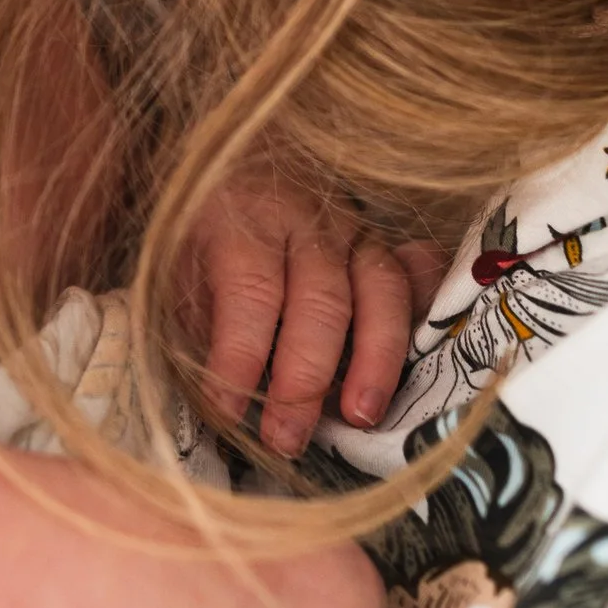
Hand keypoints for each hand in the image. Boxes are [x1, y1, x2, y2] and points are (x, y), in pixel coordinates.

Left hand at [196, 183, 451, 457]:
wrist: (237, 170)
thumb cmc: (205, 237)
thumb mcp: (179, 273)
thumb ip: (203, 328)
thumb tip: (220, 400)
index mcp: (244, 220)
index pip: (250, 291)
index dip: (240, 356)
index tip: (226, 410)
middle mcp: (308, 220)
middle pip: (320, 299)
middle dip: (305, 376)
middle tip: (286, 437)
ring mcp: (356, 230)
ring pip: (382, 289)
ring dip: (377, 359)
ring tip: (361, 416)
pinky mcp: (387, 244)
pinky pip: (421, 274)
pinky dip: (428, 315)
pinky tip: (422, 359)